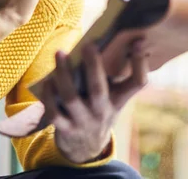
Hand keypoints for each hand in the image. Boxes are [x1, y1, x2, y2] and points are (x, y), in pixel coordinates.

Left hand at [41, 39, 148, 163]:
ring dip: (64, 75)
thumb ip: (112, 73)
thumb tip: (110, 39)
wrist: (87, 147)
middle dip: (93, 65)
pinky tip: (48, 81)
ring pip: (71, 98)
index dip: (140, 63)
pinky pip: (54, 112)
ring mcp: (83, 121)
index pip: (137, 83)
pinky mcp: (66, 129)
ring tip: (60, 54)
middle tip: (89, 45)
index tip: (138, 42)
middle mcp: (102, 111)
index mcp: (118, 99)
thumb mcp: (112, 96)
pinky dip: (49, 96)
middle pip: (98, 88)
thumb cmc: (99, 109)